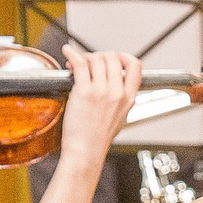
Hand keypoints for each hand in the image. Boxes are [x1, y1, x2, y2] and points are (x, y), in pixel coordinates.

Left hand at [58, 45, 141, 165]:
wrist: (86, 150)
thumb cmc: (98, 137)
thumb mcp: (121, 117)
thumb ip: (122, 98)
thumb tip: (115, 81)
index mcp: (129, 98)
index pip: (135, 65)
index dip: (123, 56)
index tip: (114, 57)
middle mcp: (117, 93)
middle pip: (112, 58)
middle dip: (99, 55)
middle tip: (89, 62)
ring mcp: (101, 92)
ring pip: (96, 59)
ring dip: (85, 57)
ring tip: (76, 64)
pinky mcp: (84, 92)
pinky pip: (79, 63)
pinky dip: (72, 53)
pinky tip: (67, 52)